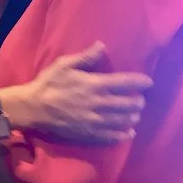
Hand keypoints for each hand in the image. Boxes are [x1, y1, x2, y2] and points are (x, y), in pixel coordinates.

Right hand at [9, 41, 152, 143]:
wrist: (33, 107)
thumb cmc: (48, 83)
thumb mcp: (64, 64)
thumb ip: (85, 57)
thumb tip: (102, 45)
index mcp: (94, 84)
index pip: (125, 82)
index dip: (140, 82)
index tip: (148, 82)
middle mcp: (99, 103)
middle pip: (128, 104)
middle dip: (138, 101)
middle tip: (139, 99)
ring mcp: (95, 120)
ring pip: (123, 120)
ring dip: (132, 116)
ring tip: (135, 114)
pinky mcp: (89, 133)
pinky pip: (112, 136)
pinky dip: (123, 134)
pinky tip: (128, 132)